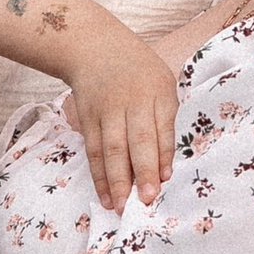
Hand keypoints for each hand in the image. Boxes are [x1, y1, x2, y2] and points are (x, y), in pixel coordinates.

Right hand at [60, 14, 179, 209]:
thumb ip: (165, 120)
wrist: (94, 46)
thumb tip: (165, 167)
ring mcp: (105, 110)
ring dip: (116, 181)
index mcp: (156, 91)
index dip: (162, 154)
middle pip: (135, 140)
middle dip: (141, 171)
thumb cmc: (138, 71)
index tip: (164, 180)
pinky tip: (106, 196)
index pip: (161, 126)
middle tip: (146, 200)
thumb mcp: (162, 84)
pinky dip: (98, 176)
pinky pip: (92, 151)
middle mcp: (130, 101)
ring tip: (123, 207)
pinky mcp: (87, 119)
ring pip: (109, 149)